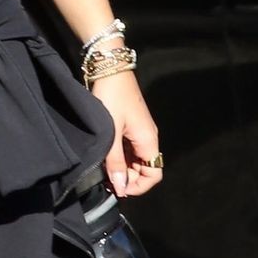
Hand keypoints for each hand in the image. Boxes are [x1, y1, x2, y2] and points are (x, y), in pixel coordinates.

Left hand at [86, 70, 163, 200]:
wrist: (109, 68)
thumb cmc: (111, 97)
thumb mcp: (110, 133)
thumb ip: (114, 163)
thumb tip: (121, 188)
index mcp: (148, 140)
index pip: (154, 174)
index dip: (139, 186)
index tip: (119, 189)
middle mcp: (148, 138)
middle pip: (145, 169)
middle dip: (128, 179)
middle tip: (107, 182)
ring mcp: (139, 131)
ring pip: (135, 160)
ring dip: (122, 169)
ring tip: (103, 172)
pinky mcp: (129, 125)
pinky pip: (128, 149)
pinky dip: (119, 157)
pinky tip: (104, 158)